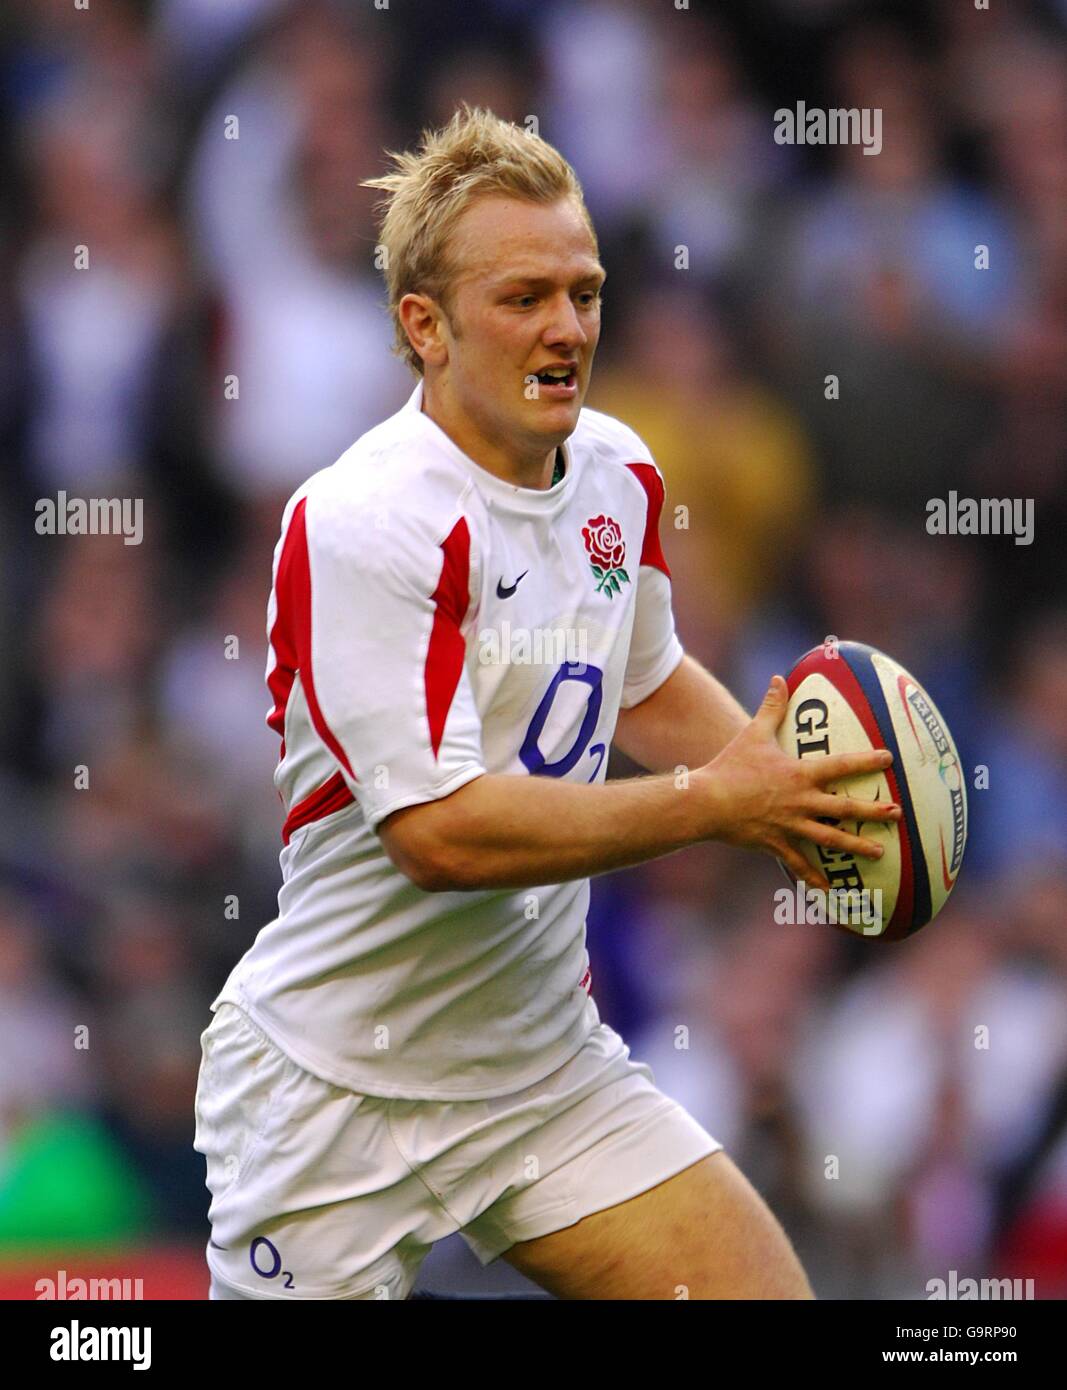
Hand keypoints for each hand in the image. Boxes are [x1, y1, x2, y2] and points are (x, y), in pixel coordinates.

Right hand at [695, 675, 900, 891]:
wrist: (708, 801)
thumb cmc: (731, 765)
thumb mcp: (753, 733)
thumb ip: (771, 707)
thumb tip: (780, 678)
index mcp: (800, 774)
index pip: (841, 766)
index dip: (867, 761)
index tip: (889, 758)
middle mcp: (802, 801)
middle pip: (845, 808)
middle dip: (874, 811)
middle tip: (898, 813)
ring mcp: (791, 826)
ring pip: (830, 839)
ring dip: (856, 846)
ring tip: (879, 852)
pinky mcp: (776, 844)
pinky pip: (799, 864)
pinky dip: (813, 878)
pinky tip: (830, 890)